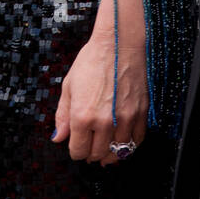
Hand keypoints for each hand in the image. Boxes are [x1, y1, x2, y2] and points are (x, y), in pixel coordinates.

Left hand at [52, 34, 148, 165]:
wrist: (118, 44)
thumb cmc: (92, 60)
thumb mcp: (69, 85)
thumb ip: (63, 115)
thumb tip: (58, 138)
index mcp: (83, 116)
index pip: (78, 150)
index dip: (75, 150)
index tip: (76, 144)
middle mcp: (104, 122)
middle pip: (98, 154)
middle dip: (91, 152)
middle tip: (90, 145)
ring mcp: (125, 120)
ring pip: (118, 152)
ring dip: (110, 152)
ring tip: (105, 146)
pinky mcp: (141, 114)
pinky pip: (137, 141)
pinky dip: (129, 144)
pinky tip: (122, 139)